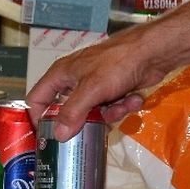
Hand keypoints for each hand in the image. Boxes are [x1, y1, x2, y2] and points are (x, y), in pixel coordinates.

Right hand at [25, 28, 157, 140]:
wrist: (152, 53)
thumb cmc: (116, 63)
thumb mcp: (90, 90)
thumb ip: (72, 113)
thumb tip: (58, 135)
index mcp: (60, 75)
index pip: (37, 98)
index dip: (38, 117)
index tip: (47, 135)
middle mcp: (74, 80)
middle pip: (68, 110)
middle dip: (84, 119)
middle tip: (94, 128)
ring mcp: (93, 85)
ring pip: (92, 111)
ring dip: (109, 113)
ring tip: (121, 107)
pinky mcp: (112, 89)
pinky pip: (110, 107)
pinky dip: (122, 106)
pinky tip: (132, 99)